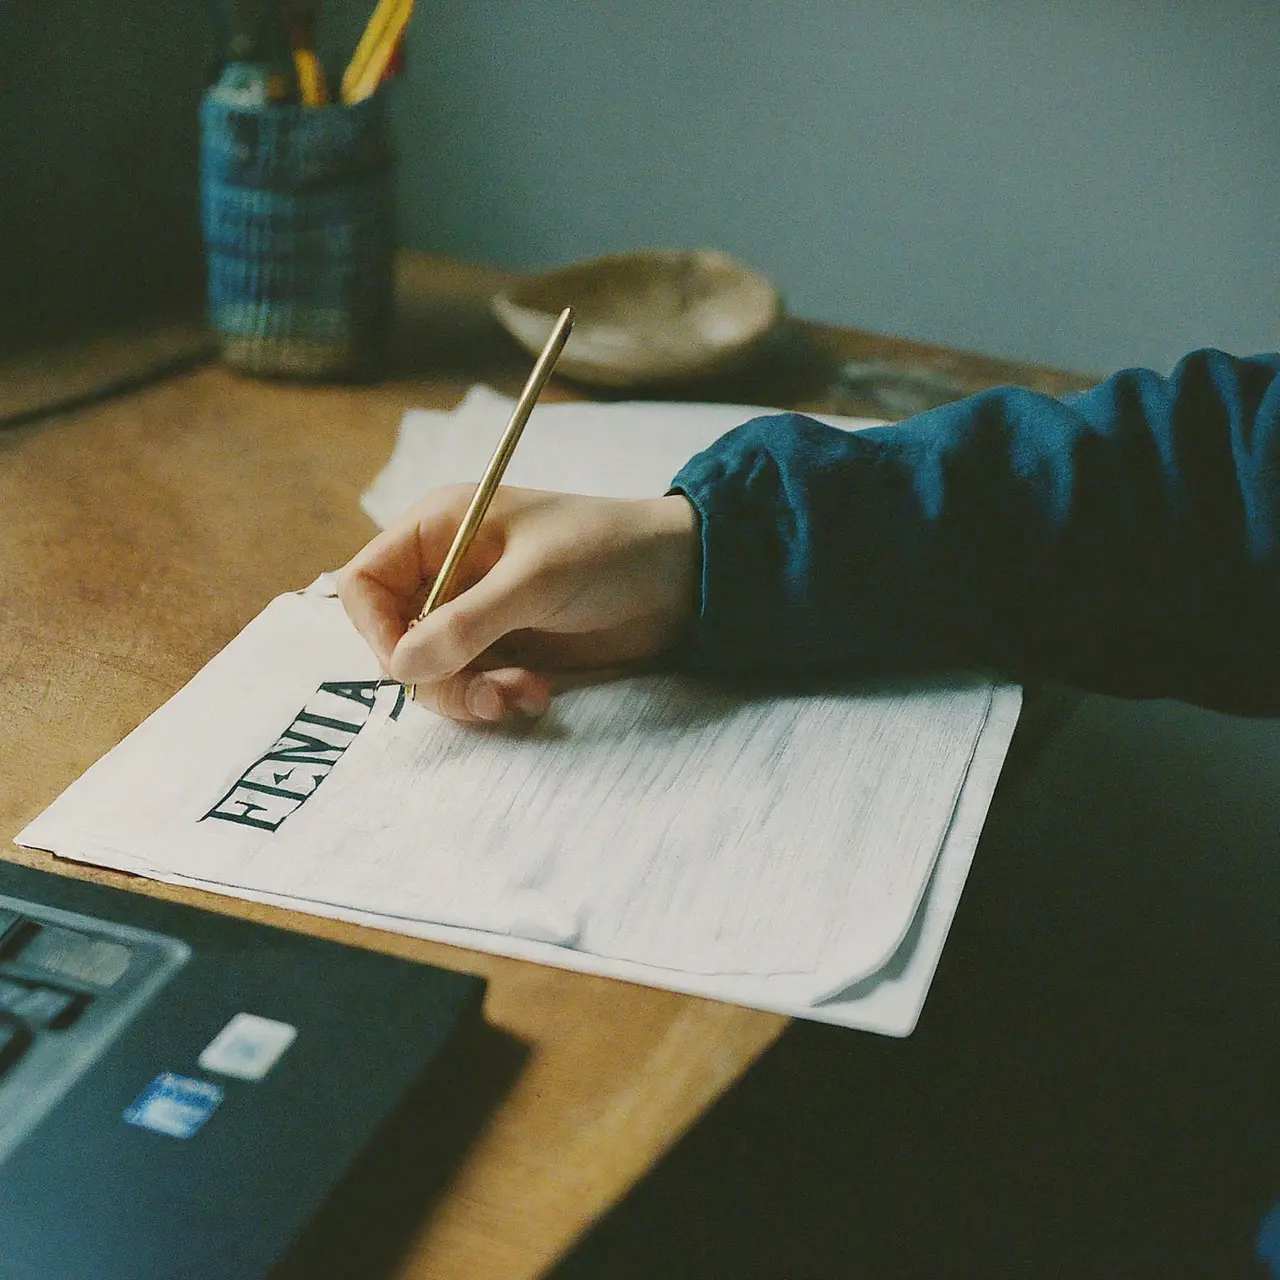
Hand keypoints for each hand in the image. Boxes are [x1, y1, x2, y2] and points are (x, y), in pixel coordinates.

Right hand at [337, 485, 699, 722]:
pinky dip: (495, 701)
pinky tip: (538, 696)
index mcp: (441, 529)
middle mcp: (448, 573)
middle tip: (485, 693)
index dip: (376, 630)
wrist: (683, 580)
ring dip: (470, 696)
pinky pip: (471, 690)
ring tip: (524, 695)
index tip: (410, 666)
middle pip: (396, 641)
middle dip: (436, 677)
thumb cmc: (607, 552)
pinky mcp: (506, 651)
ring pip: (433, 675)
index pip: (365, 583)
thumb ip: (465, 624)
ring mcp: (476, 616)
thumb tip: (399, 668)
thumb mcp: (534, 581)